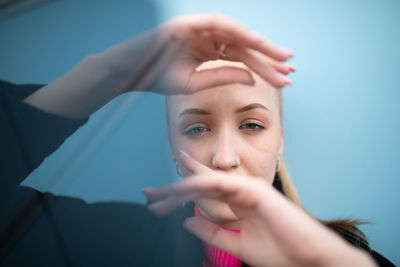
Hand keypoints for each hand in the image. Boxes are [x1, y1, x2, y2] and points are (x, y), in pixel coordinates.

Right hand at [107, 13, 294, 94]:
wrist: (127, 73)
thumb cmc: (156, 79)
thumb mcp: (194, 83)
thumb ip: (222, 77)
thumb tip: (251, 77)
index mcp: (208, 53)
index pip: (241, 59)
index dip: (264, 68)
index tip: (284, 78)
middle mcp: (207, 39)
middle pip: (244, 48)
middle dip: (268, 59)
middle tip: (291, 70)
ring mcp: (198, 29)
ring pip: (236, 35)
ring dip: (259, 45)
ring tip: (282, 57)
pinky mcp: (188, 23)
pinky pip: (217, 24)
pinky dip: (236, 32)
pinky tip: (255, 42)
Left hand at [142, 152, 375, 266]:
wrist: (310, 259)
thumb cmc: (280, 252)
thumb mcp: (236, 244)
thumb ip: (212, 230)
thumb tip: (187, 221)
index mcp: (238, 202)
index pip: (204, 192)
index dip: (181, 192)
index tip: (158, 197)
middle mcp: (240, 191)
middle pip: (200, 185)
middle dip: (173, 189)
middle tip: (148, 193)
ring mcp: (247, 188)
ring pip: (206, 182)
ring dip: (180, 189)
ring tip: (157, 196)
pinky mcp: (254, 189)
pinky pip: (220, 184)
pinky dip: (199, 186)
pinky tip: (180, 191)